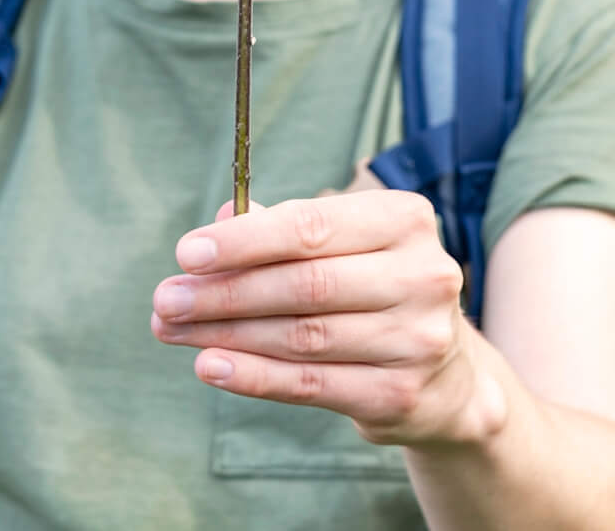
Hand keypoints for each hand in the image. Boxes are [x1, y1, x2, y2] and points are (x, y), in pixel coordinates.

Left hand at [150, 189, 507, 447]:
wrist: (447, 378)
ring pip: (301, 335)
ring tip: (174, 330)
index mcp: (405, 220)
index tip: (186, 254)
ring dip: (227, 333)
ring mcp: (416, 339)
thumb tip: (215, 222)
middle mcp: (423, 275)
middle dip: (224, 292)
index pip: (312, 226)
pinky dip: (254, 376)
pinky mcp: (400, 393)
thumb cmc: (374, 290)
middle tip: (166, 299)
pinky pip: (311, 383)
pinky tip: (211, 365)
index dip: (244, 240)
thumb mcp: (345, 247)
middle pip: (303, 284)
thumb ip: (284, 232)